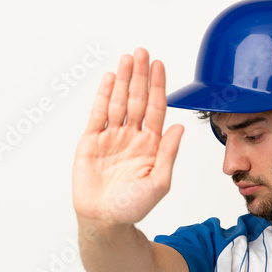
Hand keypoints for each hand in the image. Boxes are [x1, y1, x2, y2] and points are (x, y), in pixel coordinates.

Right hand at [72, 48, 183, 226]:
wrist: (105, 220)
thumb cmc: (134, 206)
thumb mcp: (160, 182)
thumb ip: (168, 153)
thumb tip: (180, 127)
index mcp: (151, 145)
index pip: (157, 109)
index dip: (158, 87)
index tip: (159, 65)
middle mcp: (132, 136)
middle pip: (138, 99)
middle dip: (140, 76)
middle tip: (142, 52)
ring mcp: (112, 137)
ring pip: (118, 102)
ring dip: (123, 80)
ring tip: (127, 58)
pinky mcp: (91, 142)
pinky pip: (99, 114)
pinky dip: (103, 95)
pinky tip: (110, 79)